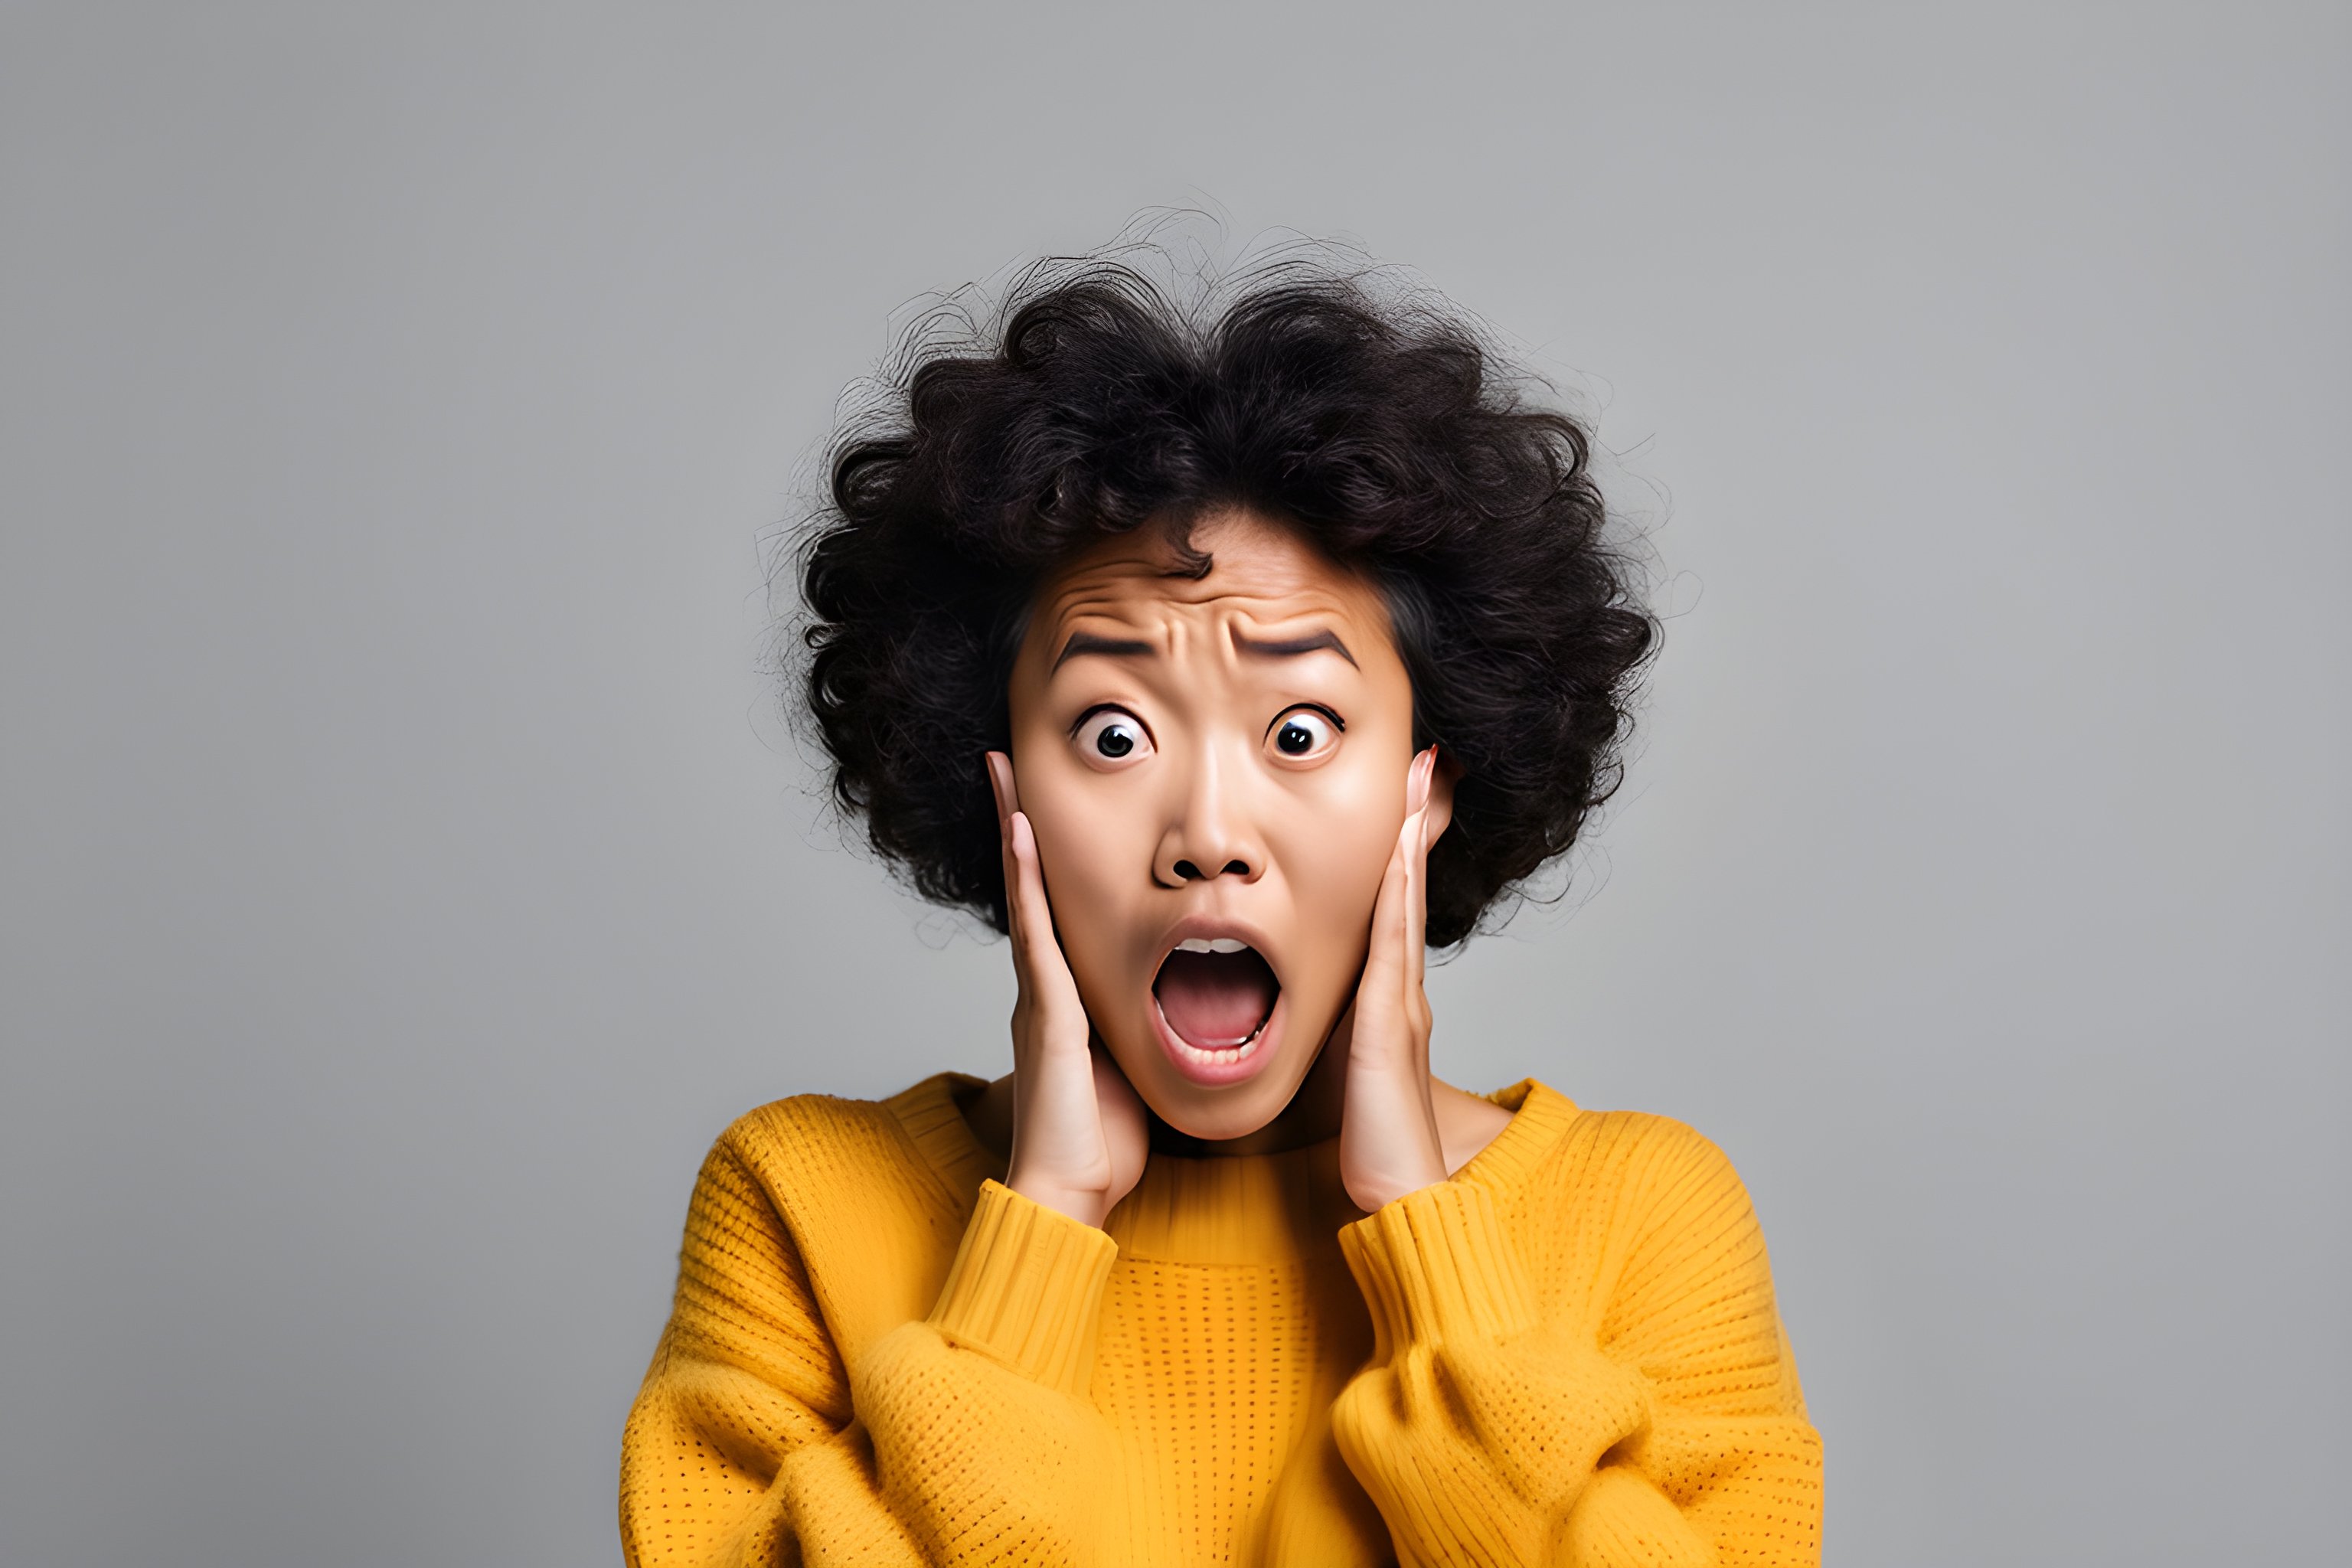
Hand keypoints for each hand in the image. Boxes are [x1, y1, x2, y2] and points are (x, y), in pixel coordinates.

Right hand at [986, 752, 1148, 1229]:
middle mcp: (1045, 986)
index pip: (1058, 910)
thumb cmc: (1104, 1142)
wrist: (1069, 1191)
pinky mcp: (1046, 1009)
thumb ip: (1143, 1032)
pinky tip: (1021, 833)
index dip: (1047, 858)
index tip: (1042, 803)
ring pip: (1026, 894)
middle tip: (1008, 763)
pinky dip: (1025, 880)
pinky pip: (1035, 931)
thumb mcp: (1134, 1067)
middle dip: (1019, 823)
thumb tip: (1183, 1010)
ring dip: (1015, 831)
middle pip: (1031, 887)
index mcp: (1068, 999)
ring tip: (1004, 773)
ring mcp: (1039, 993)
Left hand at [1338, 746, 1449, 1213]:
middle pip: (1406, 891)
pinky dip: (1398, 895)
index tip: (1398, 800)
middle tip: (1426, 762)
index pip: (1389, 912)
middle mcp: (1401, 994)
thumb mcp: (1337, 1073)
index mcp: (1385, 1004)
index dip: (1394, 855)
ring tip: (1420, 780)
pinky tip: (1396, 855)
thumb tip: (1293, 1016)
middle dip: (1414, 826)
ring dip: (1410, 840)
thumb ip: (1325, 1039)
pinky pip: (1392, 945)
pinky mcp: (1389, 1026)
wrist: (1399, 1198)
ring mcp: (1401, 1005)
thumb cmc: (1365, 1147)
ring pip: (1405, 904)